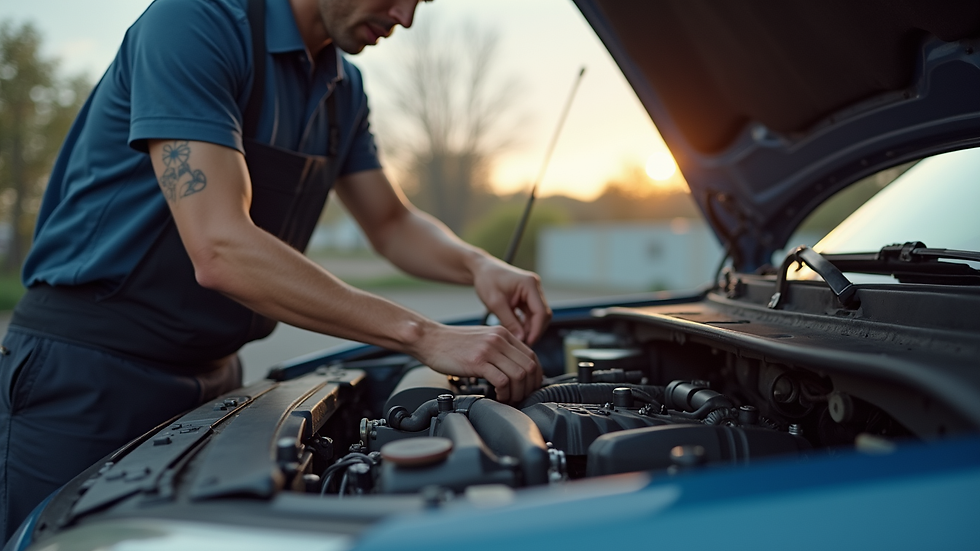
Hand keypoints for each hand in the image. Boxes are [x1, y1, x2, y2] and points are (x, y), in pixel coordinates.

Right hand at [412, 323, 542, 402]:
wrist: (429, 339)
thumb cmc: (451, 343)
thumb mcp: (482, 340)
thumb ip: (499, 350)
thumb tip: (513, 369)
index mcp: (502, 334)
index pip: (531, 355)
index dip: (535, 375)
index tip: (530, 387)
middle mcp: (499, 339)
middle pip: (529, 366)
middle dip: (529, 387)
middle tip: (521, 397)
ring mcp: (489, 350)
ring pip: (519, 374)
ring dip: (518, 392)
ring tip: (509, 399)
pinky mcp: (478, 362)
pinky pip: (502, 380)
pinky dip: (505, 393)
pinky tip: (498, 396)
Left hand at [472, 257, 551, 344]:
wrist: (481, 270)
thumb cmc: (487, 280)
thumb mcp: (495, 303)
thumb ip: (509, 321)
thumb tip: (521, 339)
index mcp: (530, 284)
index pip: (541, 312)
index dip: (536, 330)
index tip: (527, 342)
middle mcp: (534, 287)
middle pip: (542, 315)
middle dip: (533, 331)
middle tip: (521, 344)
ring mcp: (532, 293)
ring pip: (537, 317)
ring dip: (529, 329)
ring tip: (516, 340)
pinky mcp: (527, 298)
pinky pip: (530, 315)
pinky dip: (524, 324)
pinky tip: (515, 332)